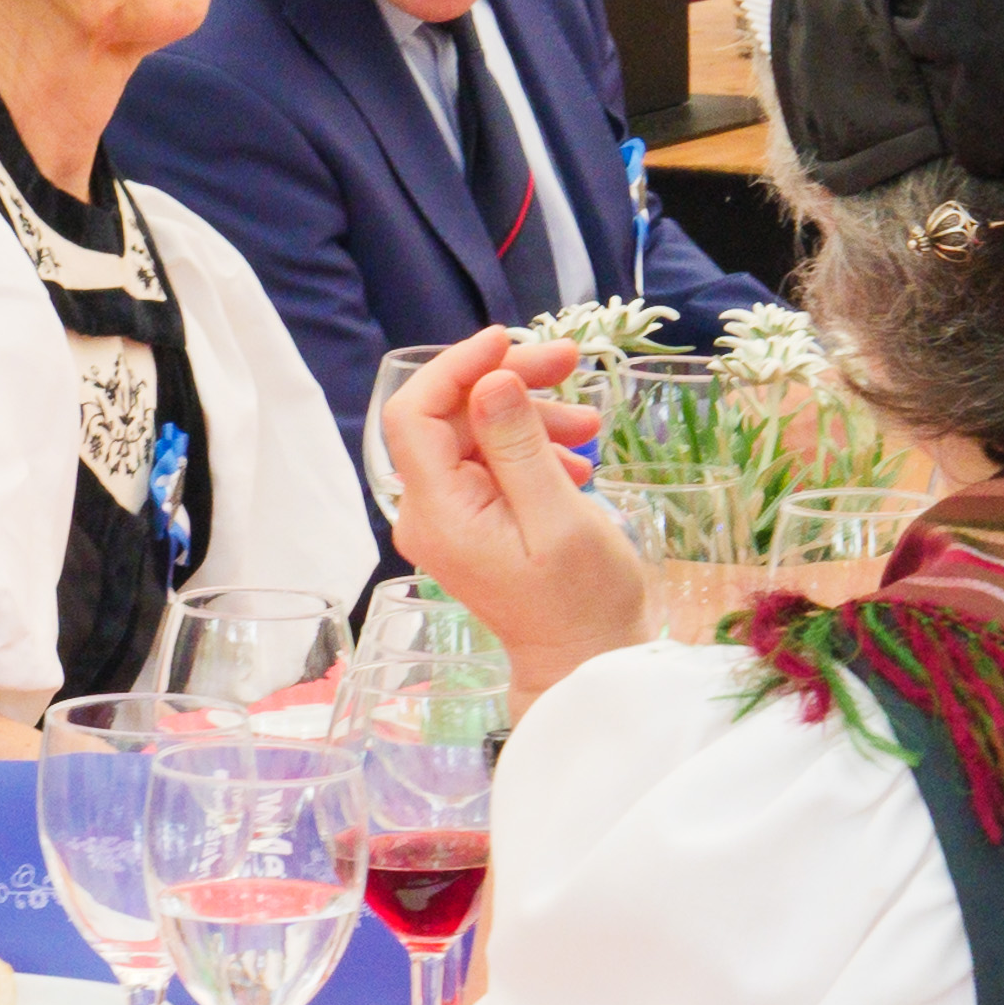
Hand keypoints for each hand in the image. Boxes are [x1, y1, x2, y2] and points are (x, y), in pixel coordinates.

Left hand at [382, 328, 646, 705]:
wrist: (586, 663)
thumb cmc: (581, 602)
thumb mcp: (558, 517)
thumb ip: (518, 446)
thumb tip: (490, 381)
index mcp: (438, 513)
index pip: (412, 414)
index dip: (455, 367)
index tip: (509, 341)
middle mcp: (429, 512)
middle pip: (449, 416)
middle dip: (508, 383)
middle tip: (572, 363)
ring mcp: (449, 518)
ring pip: (475, 433)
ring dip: (530, 415)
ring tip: (591, 427)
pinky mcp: (473, 521)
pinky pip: (491, 462)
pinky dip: (532, 446)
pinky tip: (576, 461)